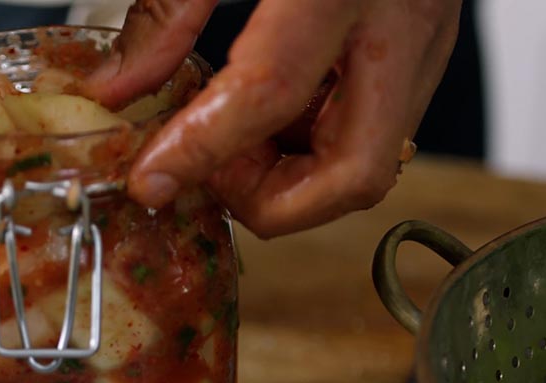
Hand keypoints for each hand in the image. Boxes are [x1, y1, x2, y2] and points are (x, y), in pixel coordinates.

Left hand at [87, 0, 461, 237]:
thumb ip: (169, 11)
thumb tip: (118, 89)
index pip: (269, 92)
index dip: (202, 150)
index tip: (152, 178)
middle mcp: (401, 15)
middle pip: (355, 171)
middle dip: (271, 202)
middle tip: (209, 174)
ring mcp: (425, 35)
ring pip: (372, 162)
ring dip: (293, 176)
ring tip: (230, 142)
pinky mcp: (426, 42)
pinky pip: (376, 127)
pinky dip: (315, 144)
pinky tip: (268, 116)